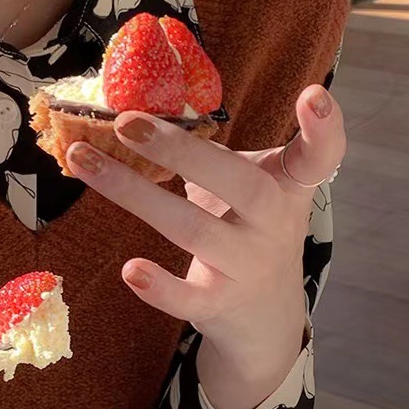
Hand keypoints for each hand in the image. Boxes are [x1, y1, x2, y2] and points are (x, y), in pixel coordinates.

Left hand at [67, 85, 345, 408]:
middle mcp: (276, 224)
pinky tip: (130, 269)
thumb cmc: (249, 226)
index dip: (324, 128)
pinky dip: (160, 287)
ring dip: (133, 193)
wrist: (265, 314)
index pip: (319, 156)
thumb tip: (139, 103)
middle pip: (239, 185)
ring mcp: (250, 266)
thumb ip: (215, 152)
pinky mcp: (220, 304)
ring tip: (84, 160)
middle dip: (182, 151)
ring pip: (193, 230)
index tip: (314, 95)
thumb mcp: (250, 185)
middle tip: (128, 122)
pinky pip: (189, 298)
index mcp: (288, 185)